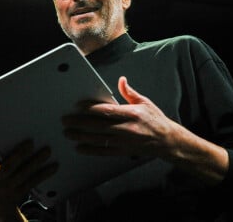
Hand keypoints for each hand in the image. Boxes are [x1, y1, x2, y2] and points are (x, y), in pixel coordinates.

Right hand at [0, 141, 57, 220]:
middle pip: (8, 167)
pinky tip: (53, 166)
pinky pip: (33, 181)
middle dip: (20, 154)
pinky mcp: (19, 193)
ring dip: (36, 161)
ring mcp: (8, 189)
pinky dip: (44, 173)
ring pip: (23, 173)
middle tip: (31, 142)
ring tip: (47, 151)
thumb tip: (8, 136)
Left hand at [61, 76, 176, 158]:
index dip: (91, 109)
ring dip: (81, 136)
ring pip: (98, 139)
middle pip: (99, 125)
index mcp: (132, 114)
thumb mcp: (145, 102)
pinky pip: (104, 152)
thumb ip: (129, 92)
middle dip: (80, 123)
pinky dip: (91, 150)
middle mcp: (127, 128)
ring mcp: (124, 141)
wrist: (166, 141)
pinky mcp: (123, 151)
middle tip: (66, 120)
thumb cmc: (155, 120)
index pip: (108, 111)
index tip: (78, 106)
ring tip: (68, 133)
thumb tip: (121, 80)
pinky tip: (80, 148)